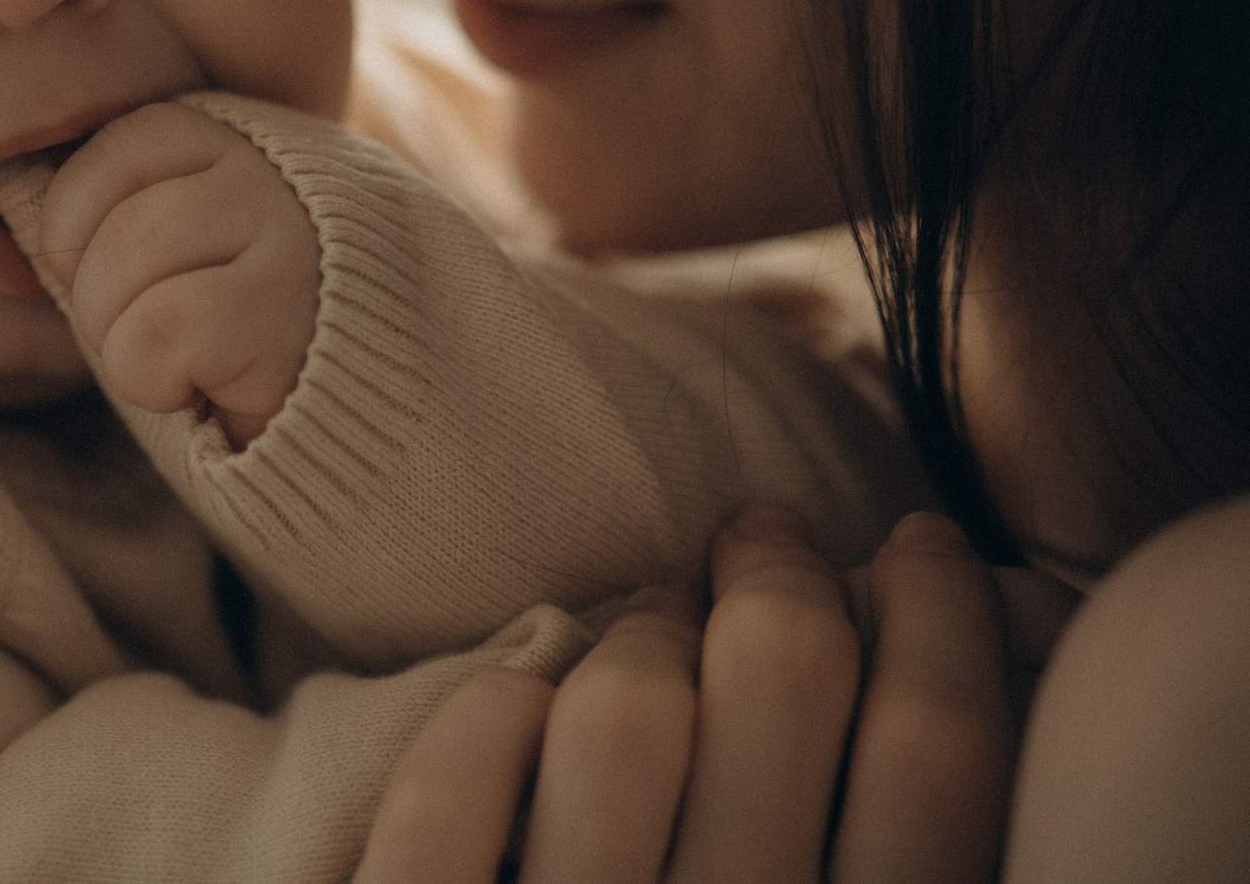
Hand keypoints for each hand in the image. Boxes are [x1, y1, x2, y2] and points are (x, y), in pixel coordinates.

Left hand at [36, 102, 320, 446]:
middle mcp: (263, 170)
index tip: (116, 281)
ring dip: (122, 342)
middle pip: (112, 222)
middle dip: (97, 301)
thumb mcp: (167, 245)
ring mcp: (286, 235)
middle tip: (149, 337)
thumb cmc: (224, 331)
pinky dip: (154, 379)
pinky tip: (204, 385)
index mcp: (223, 138)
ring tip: (179, 360)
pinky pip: (160, 332)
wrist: (338, 418)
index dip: (77, 231)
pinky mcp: (289, 311)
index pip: (103, 152)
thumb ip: (106, 208)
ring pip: (127, 266)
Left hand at [356, 507, 1049, 882]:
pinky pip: (451, 787)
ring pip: (624, 712)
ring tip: (641, 623)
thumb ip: (872, 880)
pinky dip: (488, 716)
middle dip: (777, 578)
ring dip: (634, 634)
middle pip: (783, 684)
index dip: (936, 617)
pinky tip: (514, 699)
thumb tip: (911, 695)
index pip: (940, 756)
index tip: (910, 546)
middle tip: (757, 541)